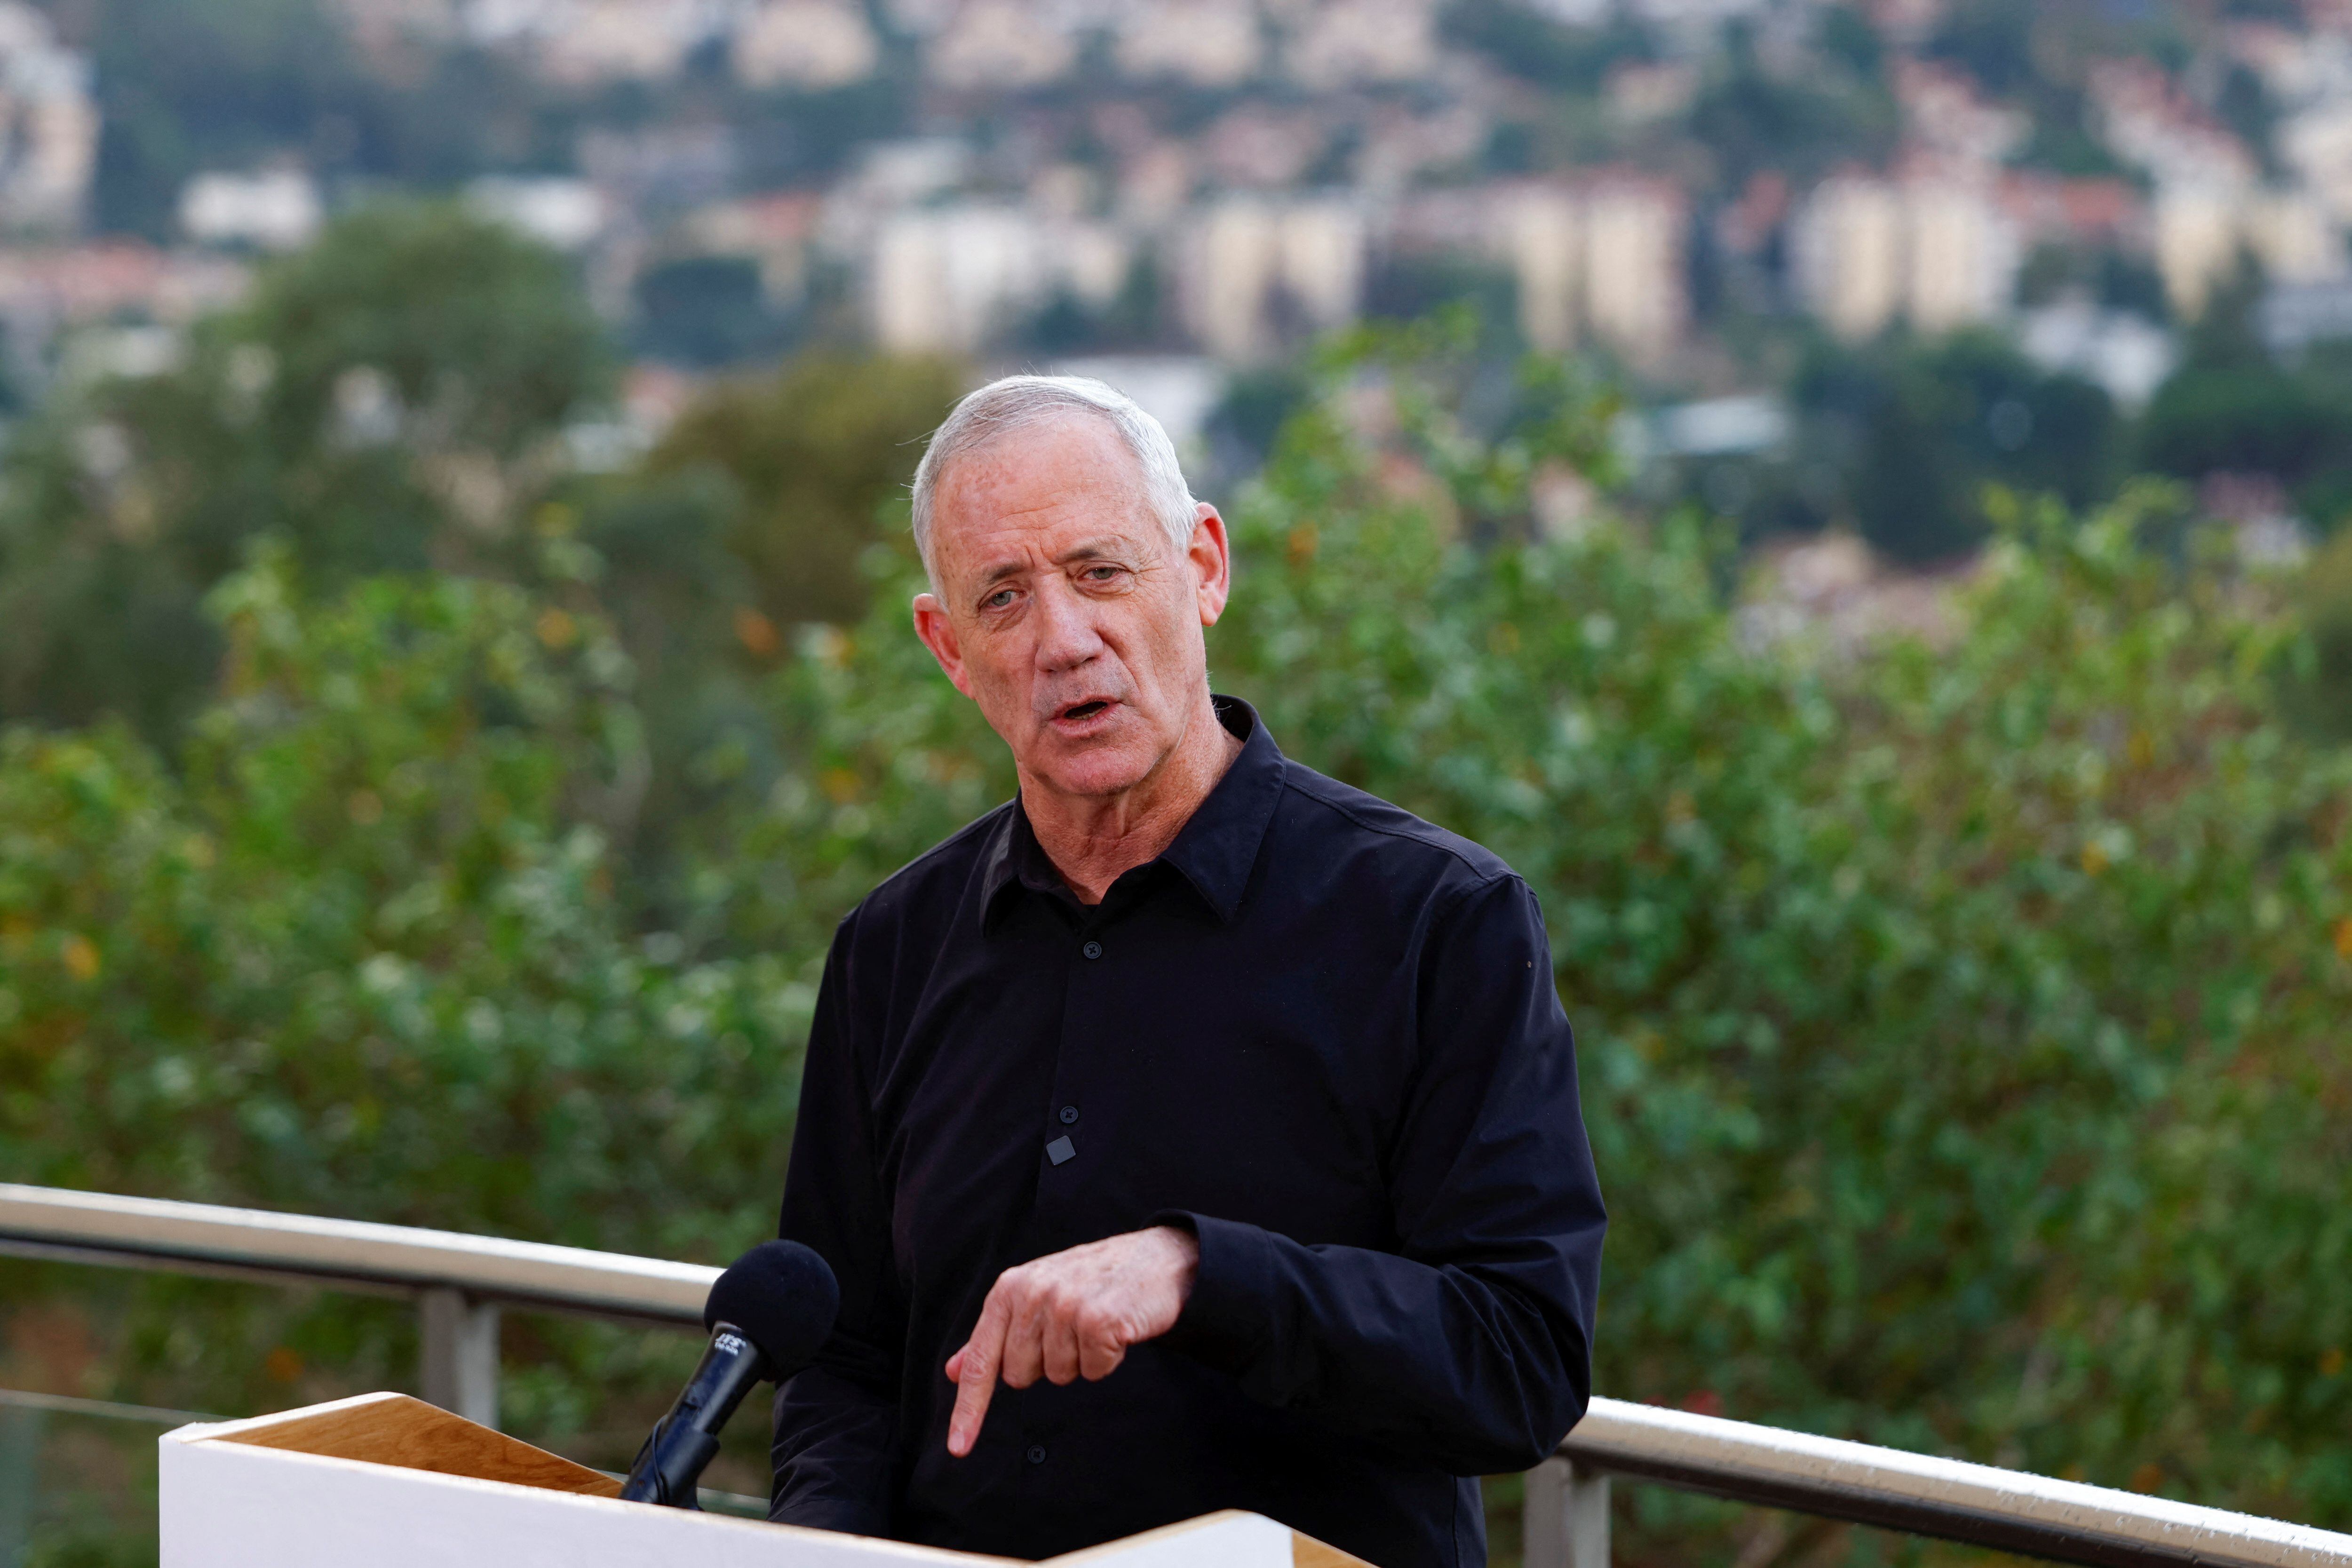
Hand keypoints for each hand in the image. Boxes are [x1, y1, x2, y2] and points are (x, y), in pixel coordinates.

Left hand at [942, 1224, 1198, 1456]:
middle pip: (1020, 1375)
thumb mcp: (1035, 1297)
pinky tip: (1117, 1329)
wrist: (1159, 1258)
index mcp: (1009, 1288)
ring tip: (1096, 1324)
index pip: (981, 1361)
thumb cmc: (1092, 1281)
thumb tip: (953, 1370)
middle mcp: (1031, 1293)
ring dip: (1081, 1359)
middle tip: (1071, 1329)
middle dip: (1046, 1364)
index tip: (957, 1448)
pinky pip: (1094, 1371)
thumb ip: (995, 1335)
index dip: (968, 1409)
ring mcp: (1065, 1305)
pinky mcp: (1099, 1319)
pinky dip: (1108, 1358)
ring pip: (1059, 1375)